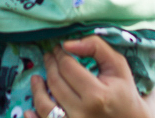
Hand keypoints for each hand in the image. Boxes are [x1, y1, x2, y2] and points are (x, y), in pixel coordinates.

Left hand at [26, 36, 154, 117]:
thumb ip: (96, 47)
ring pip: (44, 105)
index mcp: (96, 95)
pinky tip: (29, 109)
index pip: (67, 67)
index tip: (59, 47)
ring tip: (38, 78)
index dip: (60, 54)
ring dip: (37, 88)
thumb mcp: (118, 66)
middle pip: (55, 83)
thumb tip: (68, 44)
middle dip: (50, 65)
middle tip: (50, 56)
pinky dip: (33, 117)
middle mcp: (82, 113)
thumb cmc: (124, 93)